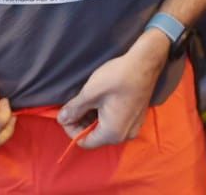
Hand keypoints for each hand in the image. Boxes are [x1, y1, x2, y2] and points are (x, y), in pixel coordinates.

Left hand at [57, 31, 168, 148]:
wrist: (145, 62)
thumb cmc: (118, 77)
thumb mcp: (91, 92)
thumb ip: (74, 109)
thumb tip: (61, 120)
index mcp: (112, 133)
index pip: (84, 142)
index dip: (71, 129)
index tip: (66, 112)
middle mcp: (124, 135)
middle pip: (95, 136)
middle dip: (81, 122)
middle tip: (74, 105)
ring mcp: (133, 127)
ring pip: (105, 129)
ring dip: (92, 117)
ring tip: (86, 100)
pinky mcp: (137, 118)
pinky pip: (116, 122)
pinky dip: (105, 115)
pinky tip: (101, 99)